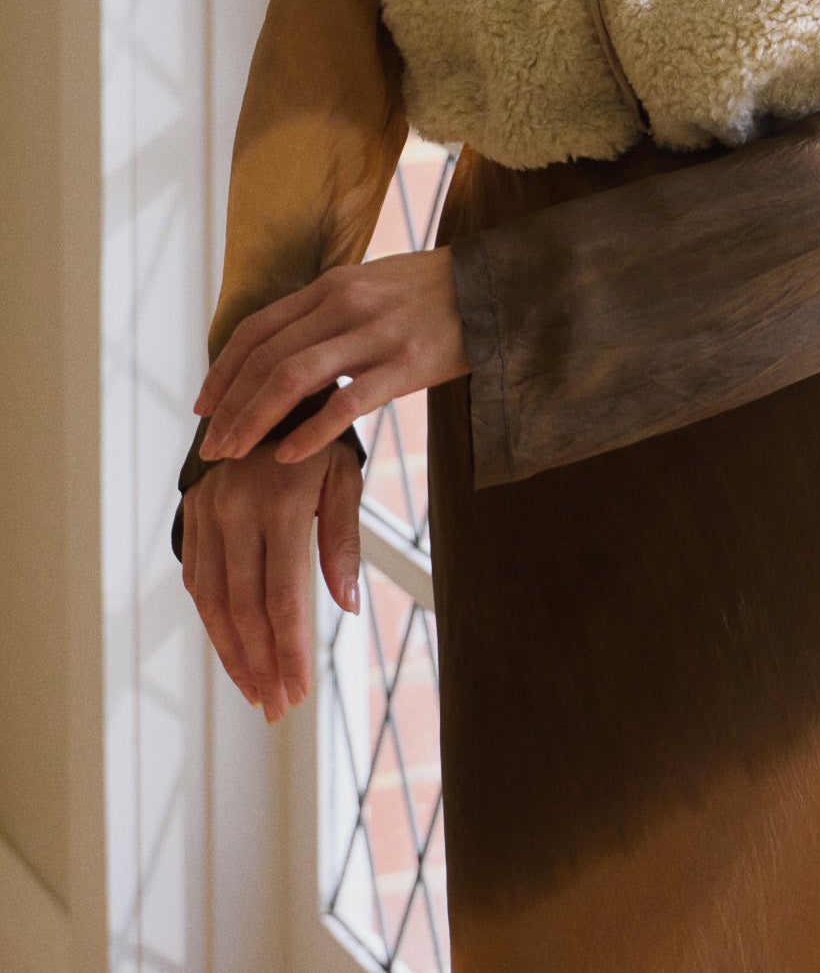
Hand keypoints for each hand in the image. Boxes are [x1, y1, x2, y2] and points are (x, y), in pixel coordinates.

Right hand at [182, 437, 361, 719]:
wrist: (268, 392)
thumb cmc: (320, 440)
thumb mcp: (344, 477)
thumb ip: (343, 542)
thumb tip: (348, 607)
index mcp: (281, 502)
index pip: (281, 596)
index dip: (288, 650)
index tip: (299, 692)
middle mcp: (237, 509)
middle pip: (244, 609)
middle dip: (262, 665)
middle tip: (278, 707)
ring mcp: (208, 512)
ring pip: (212, 602)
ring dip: (232, 654)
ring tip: (256, 692)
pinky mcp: (192, 513)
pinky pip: (197, 580)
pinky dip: (212, 622)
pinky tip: (233, 650)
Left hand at [196, 250, 468, 466]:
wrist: (497, 287)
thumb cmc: (434, 292)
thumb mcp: (373, 285)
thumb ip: (330, 310)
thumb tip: (285, 347)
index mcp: (333, 284)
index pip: (258, 328)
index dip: (222, 370)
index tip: (203, 407)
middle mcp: (346, 303)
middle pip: (267, 357)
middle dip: (230, 406)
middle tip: (210, 448)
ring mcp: (376, 333)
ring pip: (294, 378)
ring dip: (254, 421)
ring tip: (235, 456)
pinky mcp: (408, 364)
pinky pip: (348, 402)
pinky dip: (311, 432)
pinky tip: (289, 457)